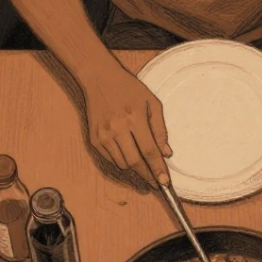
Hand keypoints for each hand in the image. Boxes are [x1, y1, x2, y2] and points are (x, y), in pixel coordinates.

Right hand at [83, 68, 171, 187]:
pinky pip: (111, 159)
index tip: (165, 182)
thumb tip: (166, 154)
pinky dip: (122, 161)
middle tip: (156, 181)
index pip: (149, 150)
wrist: (99, 78)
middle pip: (135, 162)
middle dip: (147, 175)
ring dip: (135, 167)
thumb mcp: (151, 103)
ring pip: (122, 164)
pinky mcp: (94, 139)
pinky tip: (128, 153)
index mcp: (134, 118)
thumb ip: (160, 129)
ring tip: (143, 163)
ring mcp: (103, 135)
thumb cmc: (129, 89)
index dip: (158, 169)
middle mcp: (117, 128)